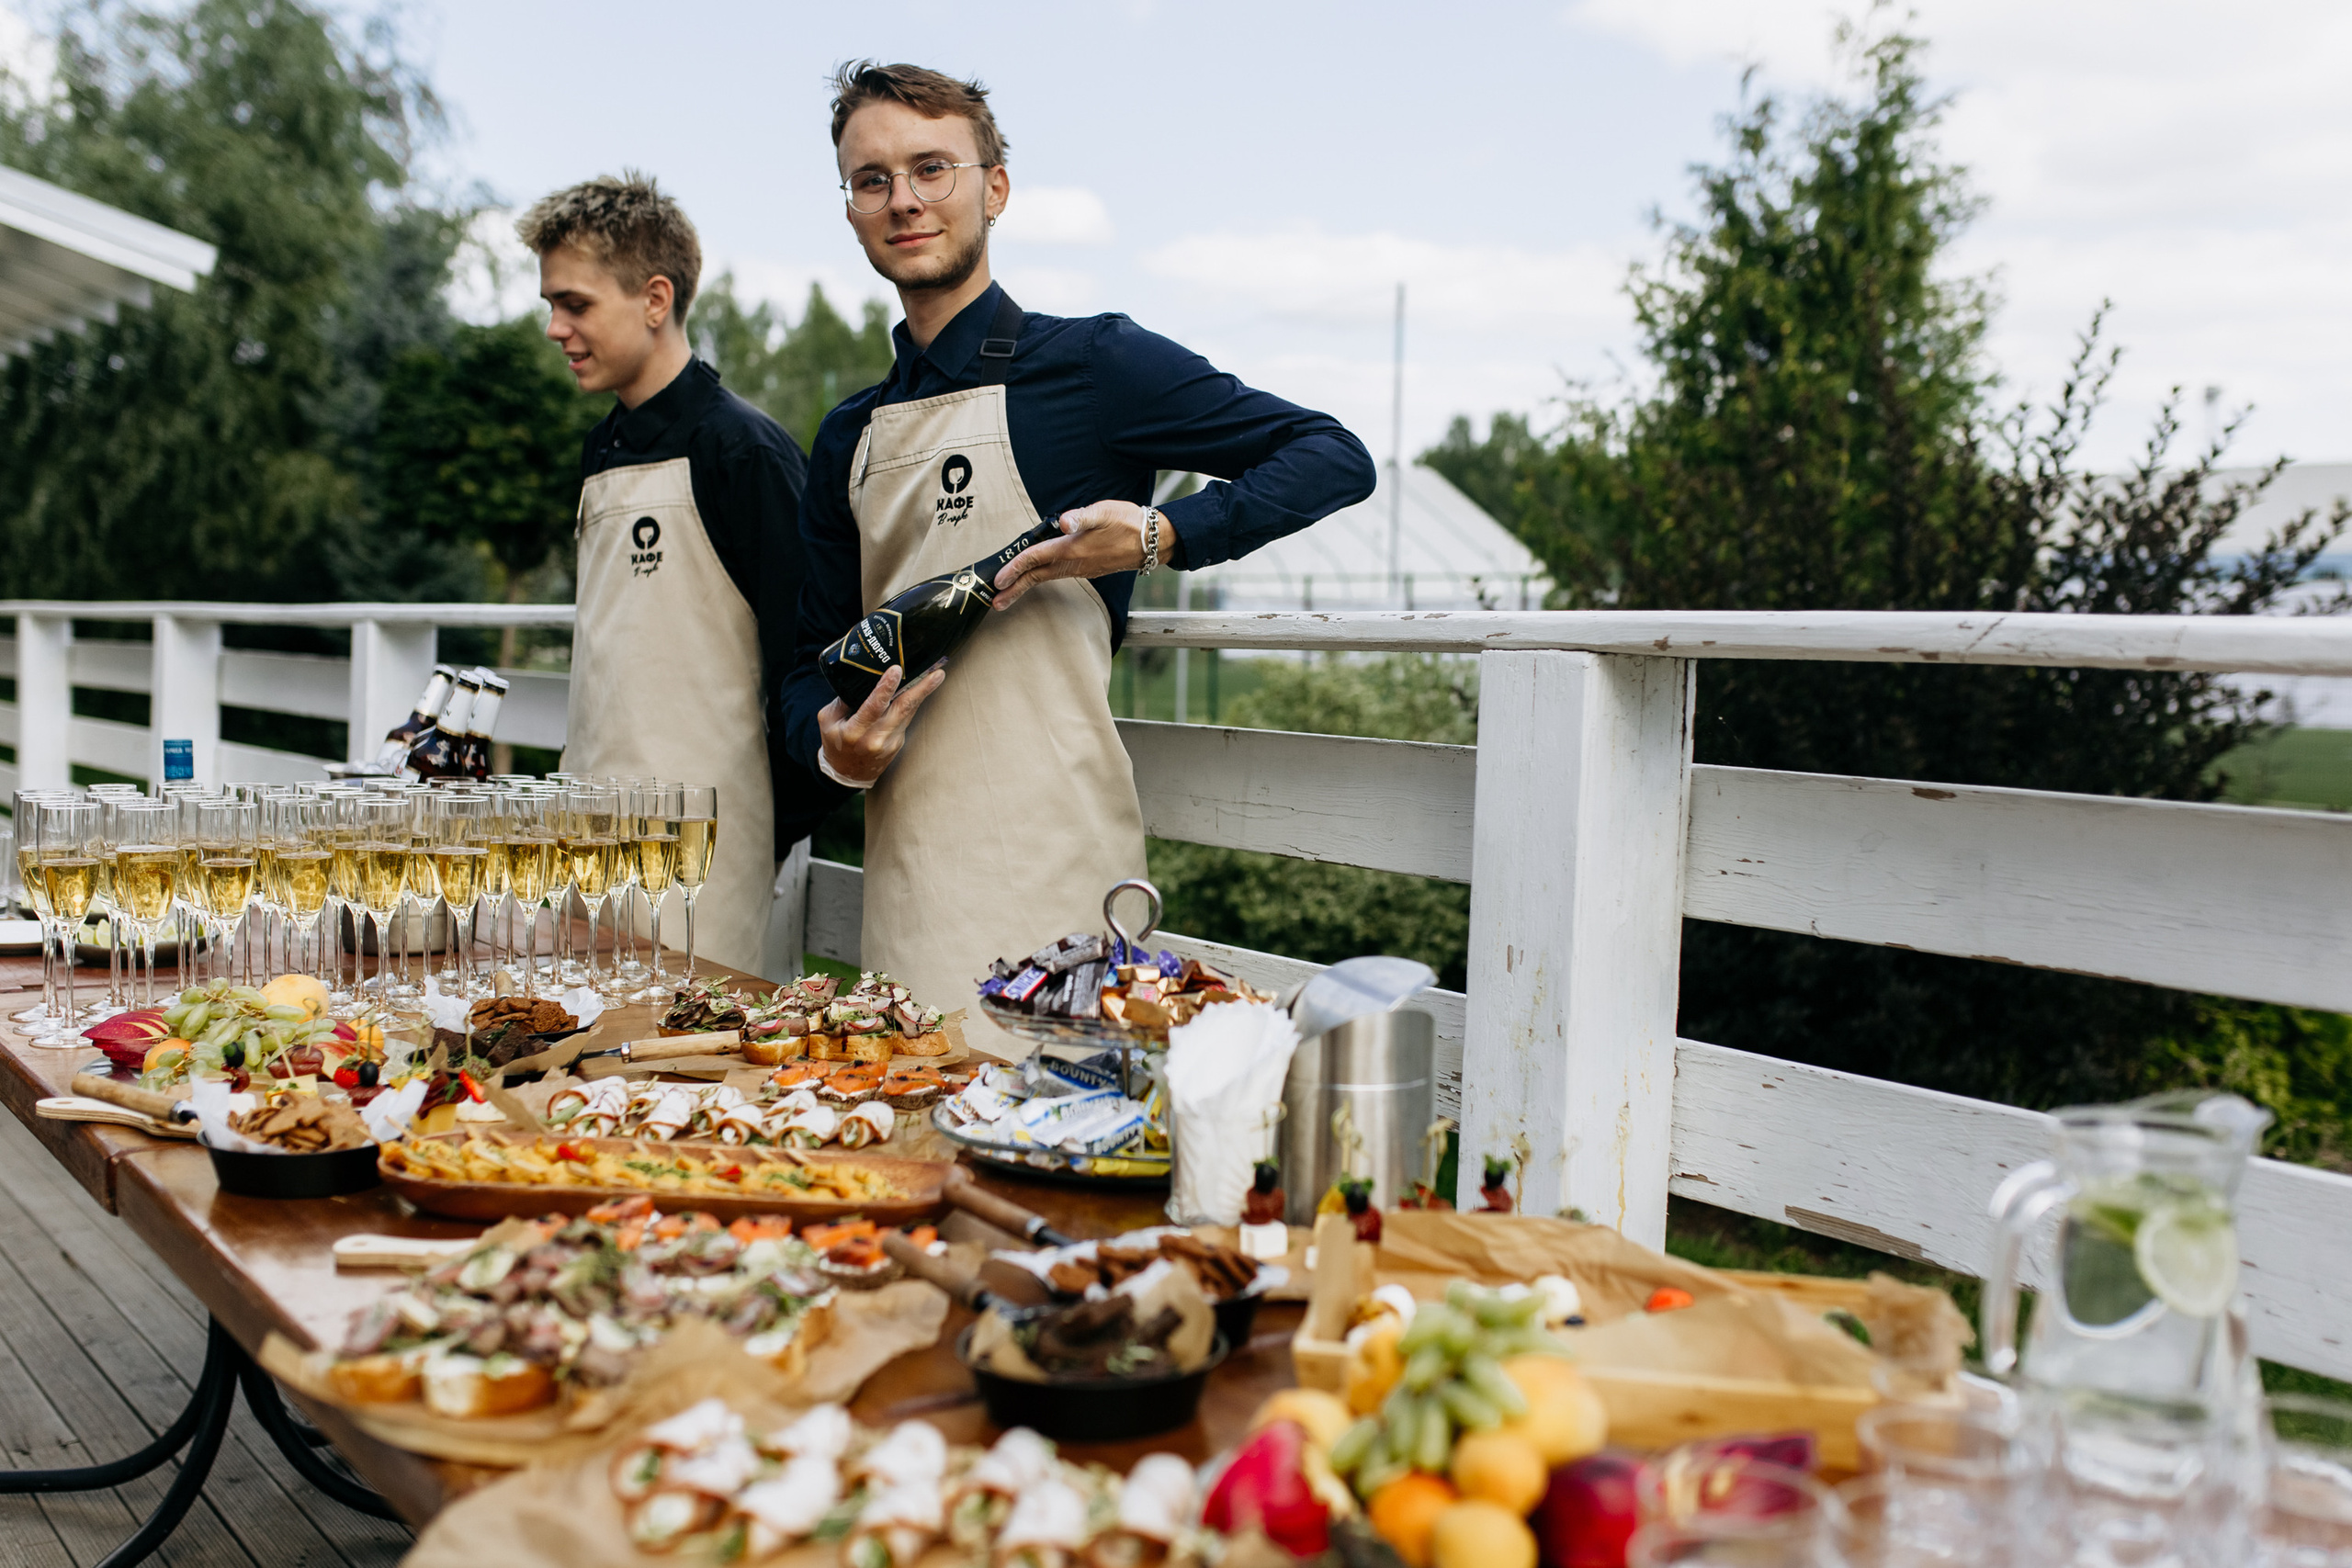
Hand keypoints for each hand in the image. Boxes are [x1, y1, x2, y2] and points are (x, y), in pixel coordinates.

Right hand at [818, 663, 946, 783]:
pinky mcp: (898, 743)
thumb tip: (859, 680)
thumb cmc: (835, 744)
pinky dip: (913, 703)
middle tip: (936, 673)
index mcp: (855, 732)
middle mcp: (875, 739)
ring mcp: (890, 743)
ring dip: (924, 693)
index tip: (896, 670)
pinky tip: (921, 689)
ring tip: (936, 676)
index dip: (885, 688)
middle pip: (902, 710)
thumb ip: (841, 701)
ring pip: (909, 712)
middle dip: (921, 689)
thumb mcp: (828, 721)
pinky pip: (907, 718)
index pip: (873, 707)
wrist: (847, 774)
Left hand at [991, 500, 1180, 610]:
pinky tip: (1035, 578)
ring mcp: (1080, 568)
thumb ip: (1083, 516)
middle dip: (1014, 589)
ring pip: (1045, 578)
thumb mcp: (1105, 512)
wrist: (1151, 541)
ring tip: (1007, 595)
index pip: (1036, 558)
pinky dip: (1040, 579)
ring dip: (1025, 586)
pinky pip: (1056, 575)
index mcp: (1072, 549)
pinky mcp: (1086, 568)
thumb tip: (1065, 521)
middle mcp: (1073, 563)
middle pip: (1036, 577)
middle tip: (994, 602)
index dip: (1015, 568)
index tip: (998, 580)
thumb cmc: (1127, 523)